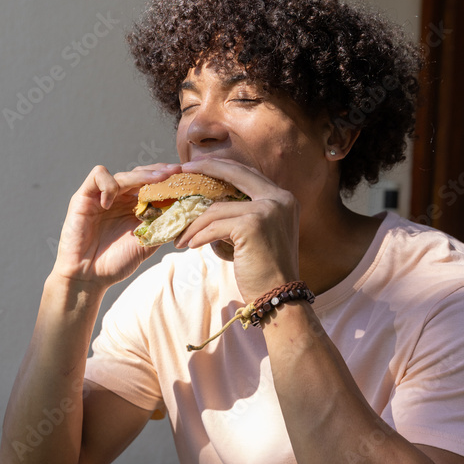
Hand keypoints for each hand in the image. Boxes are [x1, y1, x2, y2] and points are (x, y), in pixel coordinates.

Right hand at [54, 162, 181, 289]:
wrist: (88, 277)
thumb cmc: (115, 263)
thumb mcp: (146, 244)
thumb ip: (163, 228)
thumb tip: (187, 214)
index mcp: (135, 208)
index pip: (153, 185)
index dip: (168, 181)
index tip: (185, 180)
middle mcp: (120, 198)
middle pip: (141, 174)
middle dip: (159, 172)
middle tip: (176, 172)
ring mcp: (102, 196)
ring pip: (124, 174)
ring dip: (141, 175)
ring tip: (157, 180)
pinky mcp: (84, 196)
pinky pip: (98, 176)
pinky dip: (107, 185)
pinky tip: (110, 202)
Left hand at [175, 157, 299, 301]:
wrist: (279, 297)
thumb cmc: (266, 272)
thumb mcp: (259, 236)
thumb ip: (245, 215)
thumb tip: (213, 205)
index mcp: (283, 198)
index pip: (247, 173)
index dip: (222, 168)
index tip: (198, 166)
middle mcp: (279, 199)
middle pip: (234, 174)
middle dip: (205, 170)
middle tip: (182, 174)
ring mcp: (267, 210)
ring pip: (217, 209)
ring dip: (194, 224)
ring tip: (181, 237)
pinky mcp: (252, 225)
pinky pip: (214, 227)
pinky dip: (199, 237)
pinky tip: (189, 246)